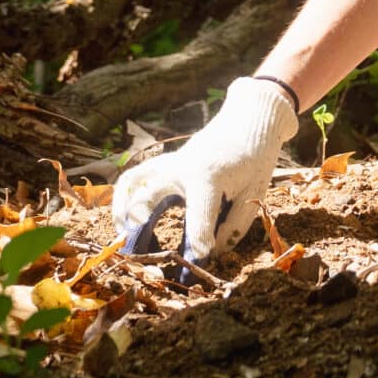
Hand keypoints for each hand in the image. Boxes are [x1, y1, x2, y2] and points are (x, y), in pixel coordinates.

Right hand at [111, 76, 298, 270]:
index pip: (198, 218)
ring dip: (122, 210)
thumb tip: (214, 253)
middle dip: (141, 231)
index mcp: (206, 177)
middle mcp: (179, 169)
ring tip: (124, 236)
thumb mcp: (255, 191)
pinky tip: (126, 218)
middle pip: (148, 200)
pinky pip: (134, 176)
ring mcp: (168, 163)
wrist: (247, 119)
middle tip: (142, 256)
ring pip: (131, 183)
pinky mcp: (164, 162)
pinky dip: (124, 196)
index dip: (199, 244)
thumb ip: (235, 225)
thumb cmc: (254, 157)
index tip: (202, 259)